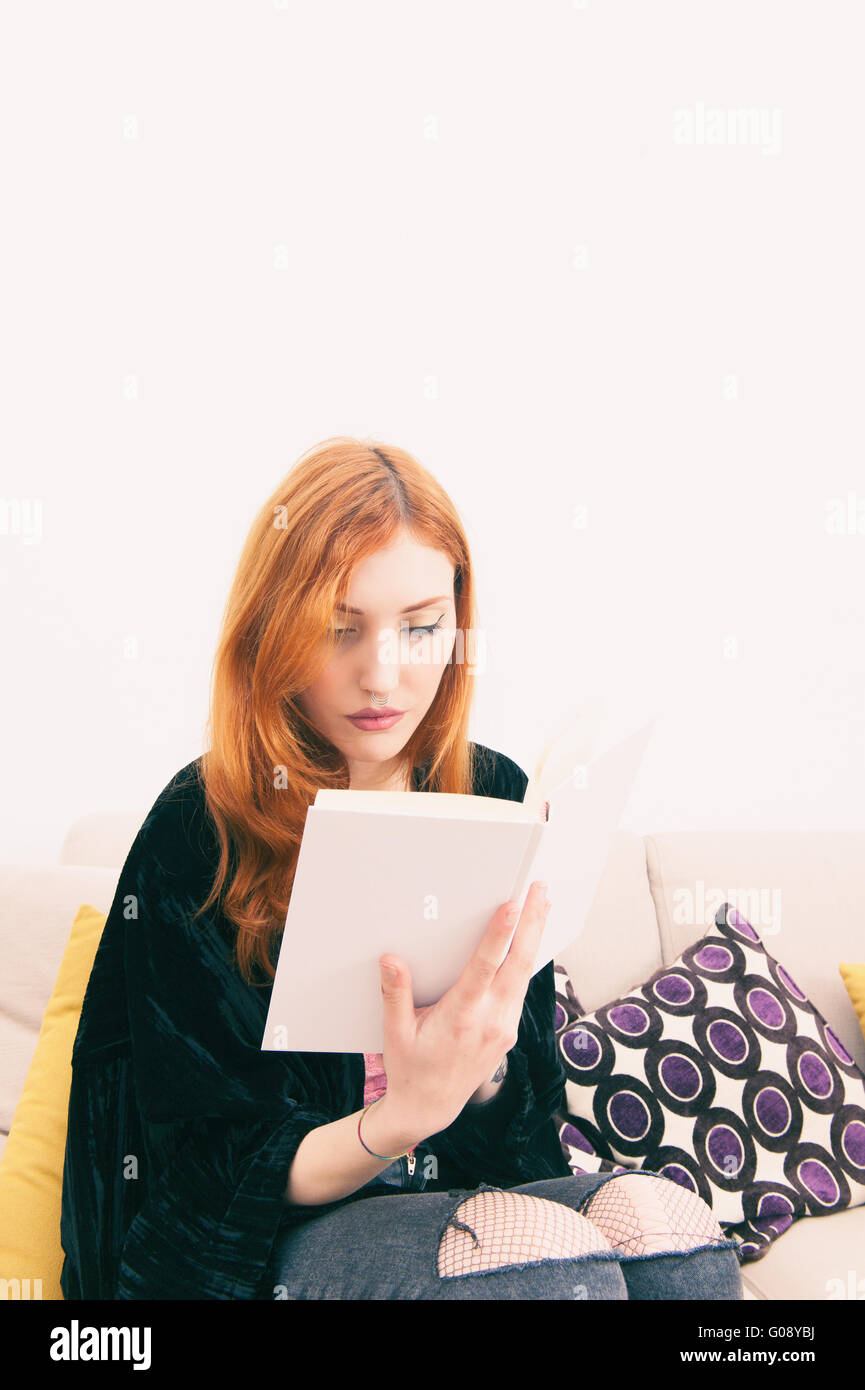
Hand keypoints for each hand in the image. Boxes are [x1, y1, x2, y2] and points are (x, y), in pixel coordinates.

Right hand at [376, 880, 550, 1136]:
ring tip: (541, 905)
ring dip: (534, 938)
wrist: (429, 1109)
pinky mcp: (508, 1031)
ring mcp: (504, 1027)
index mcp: (461, 1017)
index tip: (512, 906)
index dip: (500, 934)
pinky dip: (526, 960)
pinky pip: (521, 988)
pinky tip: (529, 942)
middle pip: (519, 963)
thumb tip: (390, 959)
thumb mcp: (395, 1033)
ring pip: (525, 974)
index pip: (486, 967)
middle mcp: (490, 1021)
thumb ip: (395, 994)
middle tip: (540, 889)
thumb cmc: (410, 1069)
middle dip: (532, 923)